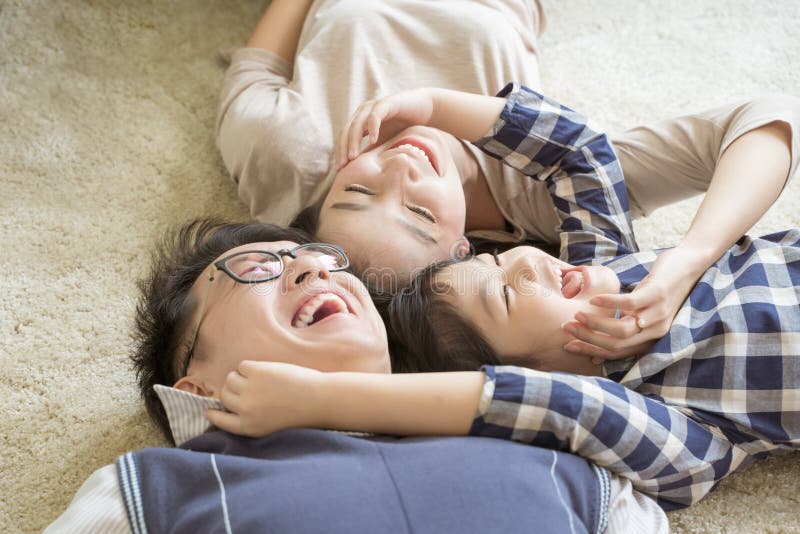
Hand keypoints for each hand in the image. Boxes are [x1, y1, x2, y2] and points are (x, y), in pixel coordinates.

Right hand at [204, 360, 326, 437]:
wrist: (319, 400)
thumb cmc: (299, 412)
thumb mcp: (270, 425)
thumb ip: (251, 418)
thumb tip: (233, 403)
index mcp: (248, 427)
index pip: (220, 421)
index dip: (214, 414)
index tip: (208, 411)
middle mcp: (244, 410)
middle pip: (225, 395)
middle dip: (232, 390)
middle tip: (247, 386)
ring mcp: (248, 390)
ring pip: (230, 378)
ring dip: (240, 377)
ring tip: (258, 378)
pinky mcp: (256, 372)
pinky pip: (242, 366)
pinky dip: (251, 367)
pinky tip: (266, 371)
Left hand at [335, 88, 437, 168]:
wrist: (425, 111)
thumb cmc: (405, 127)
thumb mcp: (385, 143)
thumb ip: (371, 152)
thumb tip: (359, 170)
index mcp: (360, 121)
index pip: (345, 137)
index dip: (340, 152)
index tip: (339, 169)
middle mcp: (364, 112)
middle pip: (346, 131)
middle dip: (343, 149)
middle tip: (342, 166)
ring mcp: (374, 107)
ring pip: (357, 124)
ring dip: (353, 141)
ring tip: (353, 157)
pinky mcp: (387, 103)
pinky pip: (375, 115)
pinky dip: (372, 127)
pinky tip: (373, 140)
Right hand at [562, 247, 705, 362]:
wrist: (690, 266)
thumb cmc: (660, 290)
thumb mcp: (641, 313)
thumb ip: (622, 329)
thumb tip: (597, 353)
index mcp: (650, 339)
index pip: (616, 353)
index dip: (590, 350)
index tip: (568, 345)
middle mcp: (655, 331)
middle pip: (616, 344)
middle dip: (588, 338)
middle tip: (567, 328)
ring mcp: (657, 314)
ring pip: (622, 329)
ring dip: (596, 323)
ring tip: (577, 314)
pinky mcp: (656, 294)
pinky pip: (629, 303)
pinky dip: (609, 303)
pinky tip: (594, 299)